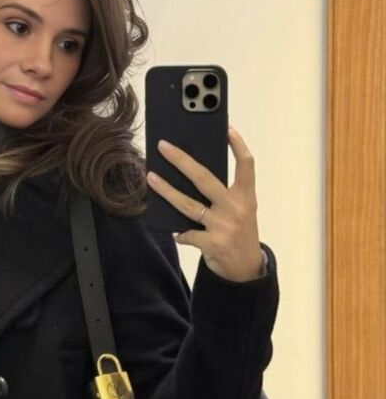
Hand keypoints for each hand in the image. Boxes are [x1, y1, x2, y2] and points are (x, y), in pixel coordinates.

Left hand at [146, 126, 264, 282]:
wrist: (247, 270)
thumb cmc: (241, 233)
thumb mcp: (242, 210)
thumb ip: (226, 194)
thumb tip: (191, 173)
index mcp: (247, 196)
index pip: (246, 164)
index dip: (238, 145)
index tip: (226, 128)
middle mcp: (236, 208)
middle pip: (204, 178)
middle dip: (181, 160)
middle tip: (163, 146)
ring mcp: (223, 226)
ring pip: (187, 204)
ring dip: (166, 190)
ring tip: (150, 177)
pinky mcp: (212, 243)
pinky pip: (186, 233)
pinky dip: (180, 232)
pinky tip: (176, 231)